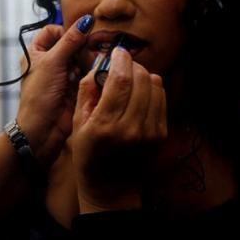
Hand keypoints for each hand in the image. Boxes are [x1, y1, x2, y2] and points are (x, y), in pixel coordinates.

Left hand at [16, 14, 92, 167]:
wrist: (43, 130)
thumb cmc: (39, 97)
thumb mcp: (53, 62)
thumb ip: (71, 41)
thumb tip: (85, 21)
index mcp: (36, 53)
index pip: (53, 31)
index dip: (65, 32)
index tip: (77, 38)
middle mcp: (49, 62)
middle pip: (71, 44)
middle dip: (81, 48)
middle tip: (89, 54)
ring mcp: (63, 75)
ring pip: (81, 59)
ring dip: (88, 61)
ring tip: (92, 66)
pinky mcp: (75, 87)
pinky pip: (87, 73)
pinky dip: (92, 73)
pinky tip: (95, 76)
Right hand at [71, 46, 166, 211]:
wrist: (110, 188)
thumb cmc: (89, 155)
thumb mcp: (78, 123)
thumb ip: (88, 89)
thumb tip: (101, 64)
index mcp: (106, 125)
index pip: (121, 80)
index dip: (121, 59)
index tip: (117, 51)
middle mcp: (131, 128)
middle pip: (141, 79)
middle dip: (131, 65)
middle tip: (122, 65)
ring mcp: (150, 132)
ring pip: (154, 85)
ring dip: (142, 75)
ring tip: (130, 79)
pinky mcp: (161, 134)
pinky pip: (161, 98)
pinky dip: (151, 89)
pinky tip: (139, 93)